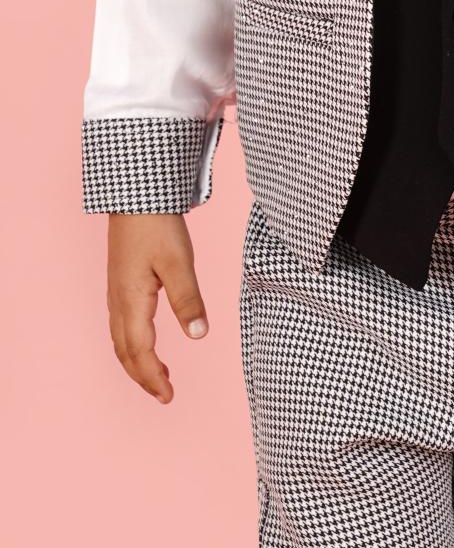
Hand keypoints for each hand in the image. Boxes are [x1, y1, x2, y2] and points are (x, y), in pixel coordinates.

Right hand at [106, 212, 209, 404]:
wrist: (135, 195)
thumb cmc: (157, 225)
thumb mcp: (179, 262)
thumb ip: (188, 299)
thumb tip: (200, 334)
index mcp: (131, 301)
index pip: (140, 352)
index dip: (153, 377)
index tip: (169, 396)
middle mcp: (118, 302)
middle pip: (125, 353)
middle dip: (143, 377)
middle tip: (165, 394)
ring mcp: (116, 292)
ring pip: (120, 340)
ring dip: (137, 362)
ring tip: (160, 374)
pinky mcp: (120, 283)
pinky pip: (121, 326)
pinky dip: (133, 344)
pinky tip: (148, 341)